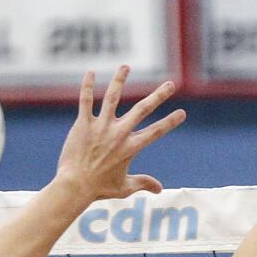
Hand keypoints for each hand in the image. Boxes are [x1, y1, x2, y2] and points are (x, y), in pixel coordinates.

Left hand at [56, 66, 185, 202]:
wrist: (75, 186)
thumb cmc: (99, 189)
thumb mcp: (125, 188)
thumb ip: (143, 183)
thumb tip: (160, 189)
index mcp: (131, 148)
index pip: (156, 132)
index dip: (170, 122)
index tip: (182, 112)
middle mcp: (119, 134)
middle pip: (142, 110)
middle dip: (158, 96)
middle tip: (170, 84)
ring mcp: (101, 127)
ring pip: (112, 97)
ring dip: (120, 80)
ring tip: (126, 67)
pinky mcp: (83, 124)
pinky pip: (85, 100)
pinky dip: (87, 85)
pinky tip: (90, 72)